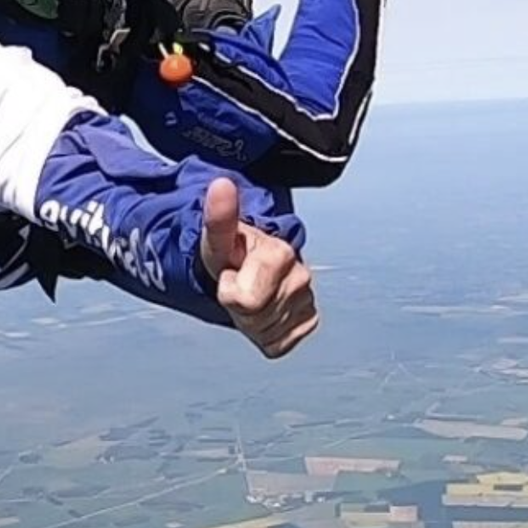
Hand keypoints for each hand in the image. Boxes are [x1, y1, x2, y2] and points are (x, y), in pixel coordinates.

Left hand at [199, 177, 318, 358]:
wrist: (249, 267)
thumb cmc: (232, 251)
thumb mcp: (218, 237)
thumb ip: (220, 215)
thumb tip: (221, 184)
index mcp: (281, 253)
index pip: (242, 300)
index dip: (228, 290)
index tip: (230, 274)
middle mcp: (302, 276)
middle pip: (255, 318)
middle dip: (240, 307)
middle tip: (239, 285)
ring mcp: (308, 301)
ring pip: (267, 332)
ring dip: (252, 320)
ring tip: (252, 295)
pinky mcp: (309, 322)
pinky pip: (279, 344)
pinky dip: (266, 334)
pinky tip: (265, 311)